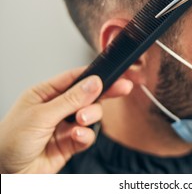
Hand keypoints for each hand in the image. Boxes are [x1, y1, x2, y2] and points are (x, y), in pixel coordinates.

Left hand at [0, 68, 131, 173]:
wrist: (6, 175)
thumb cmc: (9, 142)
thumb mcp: (41, 115)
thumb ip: (70, 100)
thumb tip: (94, 83)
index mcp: (46, 93)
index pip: (75, 78)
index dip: (96, 75)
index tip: (114, 74)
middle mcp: (57, 108)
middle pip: (88, 95)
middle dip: (104, 93)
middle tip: (122, 88)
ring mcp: (65, 125)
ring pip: (91, 115)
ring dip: (90, 116)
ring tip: (81, 120)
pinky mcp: (71, 143)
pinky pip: (88, 135)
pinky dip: (86, 135)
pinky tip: (77, 136)